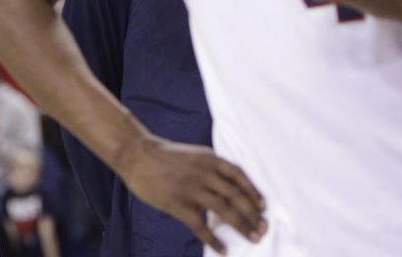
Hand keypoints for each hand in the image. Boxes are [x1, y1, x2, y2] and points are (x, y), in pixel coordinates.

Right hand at [117, 134, 265, 254]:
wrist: (137, 155)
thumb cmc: (166, 156)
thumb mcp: (194, 154)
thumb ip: (211, 168)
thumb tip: (229, 186)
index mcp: (209, 159)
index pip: (239, 176)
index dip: (253, 192)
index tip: (264, 206)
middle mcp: (204, 173)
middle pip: (236, 196)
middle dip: (252, 214)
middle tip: (263, 228)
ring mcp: (191, 189)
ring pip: (223, 210)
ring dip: (241, 226)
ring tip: (252, 238)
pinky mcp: (177, 204)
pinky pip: (200, 226)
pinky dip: (214, 239)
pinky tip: (223, 250)